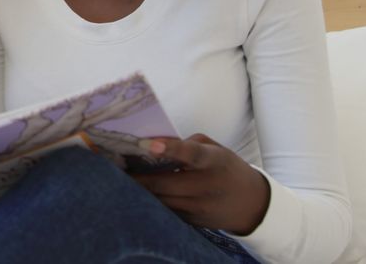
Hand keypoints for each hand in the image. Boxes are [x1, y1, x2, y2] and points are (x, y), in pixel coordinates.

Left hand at [133, 134, 270, 234]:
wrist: (252, 205)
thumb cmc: (227, 169)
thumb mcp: (216, 150)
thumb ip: (189, 144)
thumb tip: (156, 144)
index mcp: (214, 162)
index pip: (192, 154)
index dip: (171, 149)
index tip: (149, 144)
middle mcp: (206, 187)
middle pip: (164, 183)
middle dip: (137, 176)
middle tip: (113, 165)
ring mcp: (198, 208)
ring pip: (160, 199)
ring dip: (139, 190)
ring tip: (120, 178)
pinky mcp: (192, 222)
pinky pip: (165, 210)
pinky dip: (150, 201)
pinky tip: (138, 192)